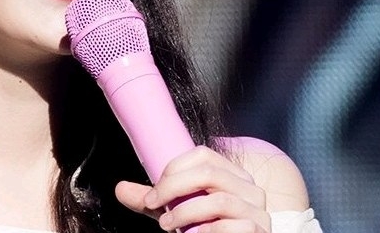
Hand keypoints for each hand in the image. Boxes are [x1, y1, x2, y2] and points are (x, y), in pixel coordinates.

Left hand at [115, 145, 270, 232]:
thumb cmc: (207, 229)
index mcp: (232, 174)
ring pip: (218, 201)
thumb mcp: (178, 212)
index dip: (174, 168)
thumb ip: (155, 201)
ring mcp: (257, 211)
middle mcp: (249, 188)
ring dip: (184, 213)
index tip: (154, 188)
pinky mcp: (259, 232)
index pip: (203, 154)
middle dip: (172, 188)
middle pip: (208, 173)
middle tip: (152, 204)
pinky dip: (206, 231)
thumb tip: (120, 189)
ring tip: (166, 225)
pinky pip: (230, 226)